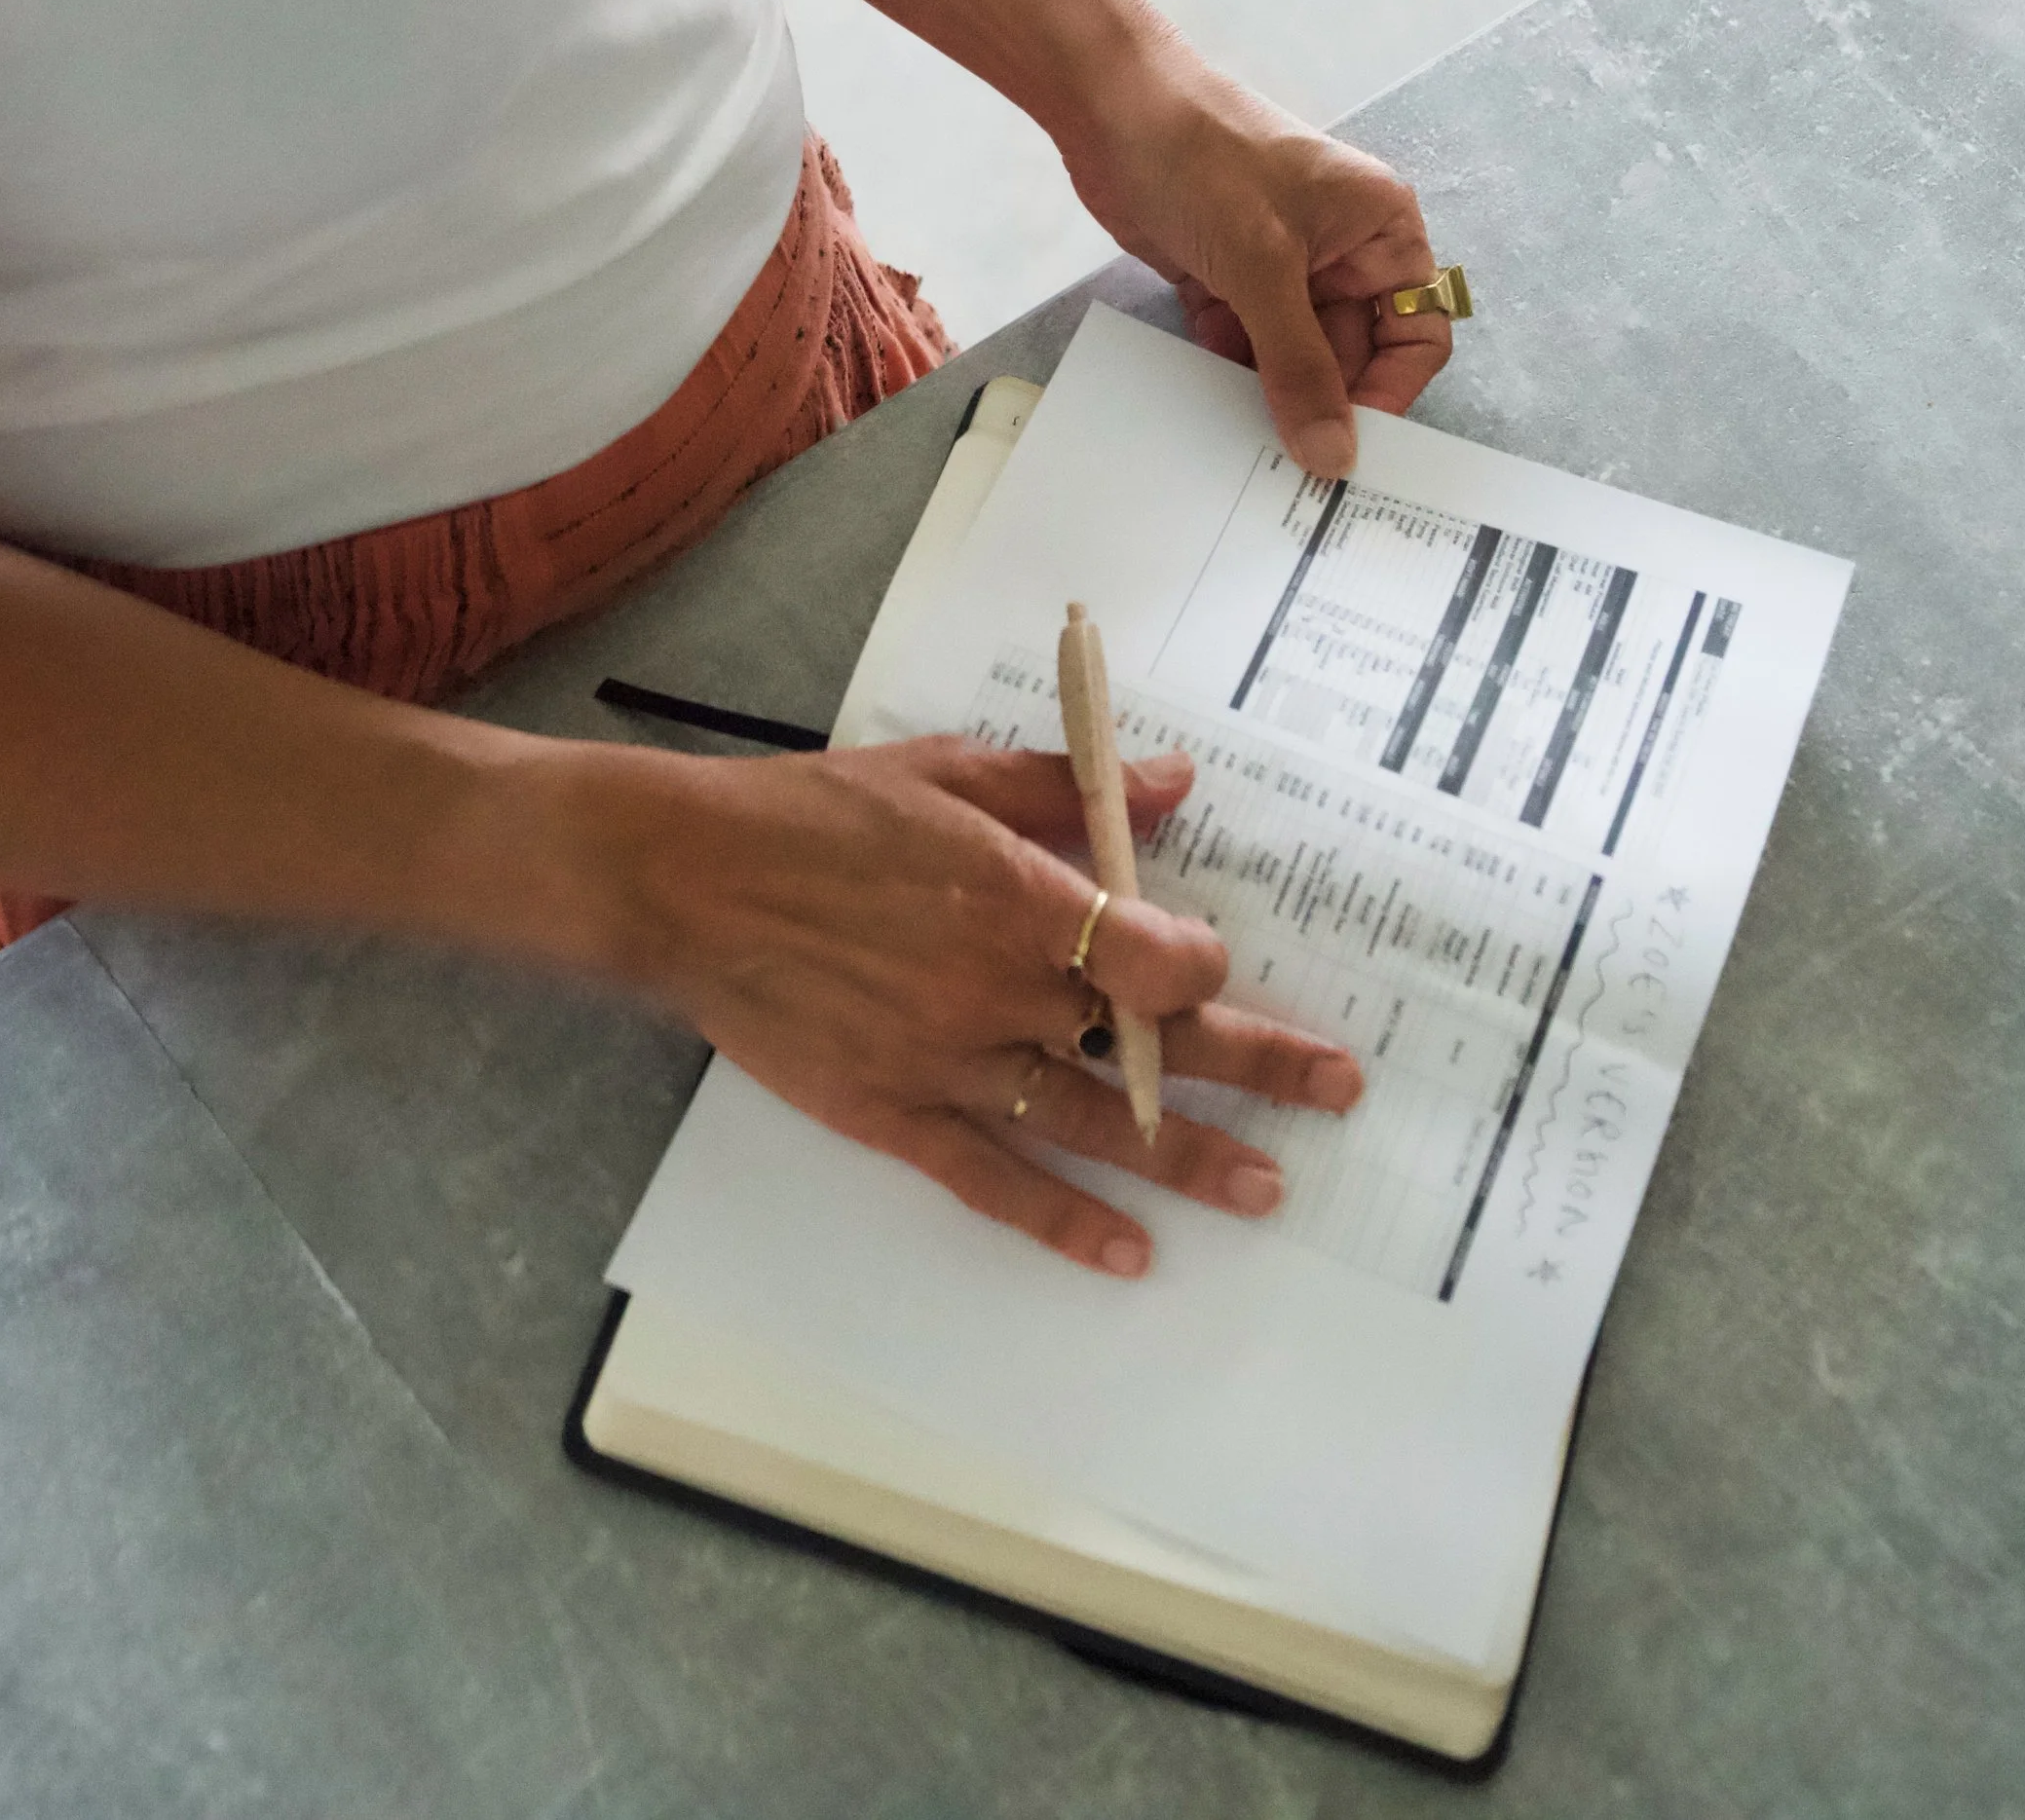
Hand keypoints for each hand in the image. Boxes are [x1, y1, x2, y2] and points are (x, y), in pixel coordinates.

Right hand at [612, 736, 1363, 1275]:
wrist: (686, 882)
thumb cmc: (816, 813)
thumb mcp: (945, 771)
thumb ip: (1063, 785)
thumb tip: (1171, 784)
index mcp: (1016, 895)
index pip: (1156, 952)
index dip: (1204, 965)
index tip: (1224, 966)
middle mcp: (998, 989)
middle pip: (1153, 1041)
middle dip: (1258, 1065)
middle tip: (1338, 1090)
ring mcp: (948, 1063)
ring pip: (1095, 1124)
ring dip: (1189, 1159)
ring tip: (1268, 1188)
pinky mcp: (894, 1116)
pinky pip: (995, 1182)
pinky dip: (1064, 1223)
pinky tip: (1127, 1253)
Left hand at [1058, 45, 1453, 476]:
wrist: (1109, 107)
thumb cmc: (1206, 161)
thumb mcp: (1263, 268)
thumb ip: (1300, 368)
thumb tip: (1333, 457)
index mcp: (1380, 230)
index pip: (1417, 330)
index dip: (1392, 391)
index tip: (1349, 444)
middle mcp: (1341, 253)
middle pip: (1352, 356)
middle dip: (1321, 406)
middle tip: (1287, 470)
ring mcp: (1281, 269)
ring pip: (1293, 359)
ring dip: (1270, 398)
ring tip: (1242, 450)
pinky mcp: (1226, 281)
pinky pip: (1241, 349)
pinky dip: (1226, 376)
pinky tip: (1204, 412)